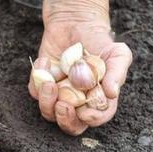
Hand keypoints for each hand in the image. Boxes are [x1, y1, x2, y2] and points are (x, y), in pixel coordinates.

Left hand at [28, 0, 131, 134]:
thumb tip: (112, 94)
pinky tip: (45, 61)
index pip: (97, 117)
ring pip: (48, 113)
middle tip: (63, 105)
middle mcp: (78, 103)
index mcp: (98, 100)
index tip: (85, 112)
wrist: (75, 24)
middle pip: (70, 125)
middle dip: (65, 120)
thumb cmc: (100, 42)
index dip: (92, 119)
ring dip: (47, 101)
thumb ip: (117, 73)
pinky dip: (37, 78)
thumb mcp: (117, 53)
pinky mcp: (41, 87)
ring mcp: (58, 97)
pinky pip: (34, 92)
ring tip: (49, 82)